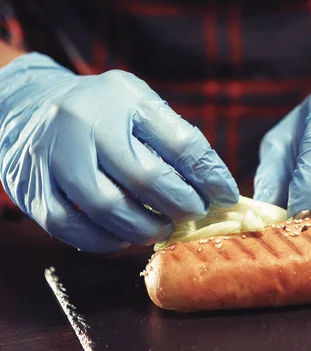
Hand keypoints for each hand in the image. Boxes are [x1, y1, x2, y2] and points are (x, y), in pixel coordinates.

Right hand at [0, 53, 237, 251]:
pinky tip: (123, 238)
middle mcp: (85, 120)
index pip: (181, 142)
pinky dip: (104, 241)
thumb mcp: (141, 107)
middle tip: (193, 214)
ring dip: (144, 228)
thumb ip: (176, 140)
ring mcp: (54, 153)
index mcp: (124, 97)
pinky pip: (71, 226)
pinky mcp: (32, 185)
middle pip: (145, 177)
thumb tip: (218, 189)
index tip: (226, 196)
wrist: (32, 107)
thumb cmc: (105, 114)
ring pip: (107, 207)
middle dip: (180, 205)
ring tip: (161, 229)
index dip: (211, 176)